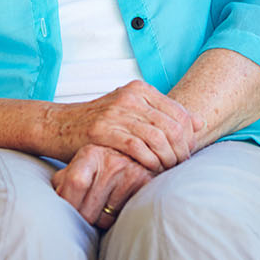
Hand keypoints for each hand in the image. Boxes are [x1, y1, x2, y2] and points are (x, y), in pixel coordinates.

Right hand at [47, 81, 201, 172]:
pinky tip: (150, 169)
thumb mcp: (132, 111)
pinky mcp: (103, 131)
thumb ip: (164, 114)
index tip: (188, 152)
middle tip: (181, 165)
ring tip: (168, 170)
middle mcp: (130, 97)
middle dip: (181, 150)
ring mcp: (116, 112)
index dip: (188, 136)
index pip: (179, 112)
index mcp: (140, 89)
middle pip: (171, 126)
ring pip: (157, 138)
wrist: (59, 125)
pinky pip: (136, 147)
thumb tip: (200, 122)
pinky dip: (149, 161)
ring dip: (168, 159)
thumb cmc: (99, 122)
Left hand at [51, 144, 152, 227]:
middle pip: (87, 209)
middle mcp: (111, 161)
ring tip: (105, 204)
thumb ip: (62, 181)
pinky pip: (122, 217)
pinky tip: (118, 204)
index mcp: (89, 154)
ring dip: (102, 219)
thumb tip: (57, 198)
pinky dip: (117, 218)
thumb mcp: (78, 166)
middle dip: (83, 217)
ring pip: (105, 218)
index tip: (67, 210)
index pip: (76, 182)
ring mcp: (130, 172)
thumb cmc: (99, 167)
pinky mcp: (145, 184)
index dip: (69, 202)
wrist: (136, 157)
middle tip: (87, 209)